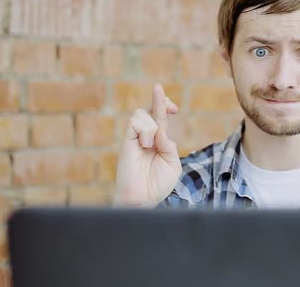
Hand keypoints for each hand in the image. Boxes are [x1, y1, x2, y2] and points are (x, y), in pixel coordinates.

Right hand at [114, 83, 181, 206]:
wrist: (143, 198)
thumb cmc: (158, 185)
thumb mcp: (173, 164)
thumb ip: (170, 146)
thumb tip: (160, 131)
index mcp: (158, 141)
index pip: (160, 117)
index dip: (165, 105)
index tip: (174, 108)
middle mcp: (145, 137)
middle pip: (149, 109)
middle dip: (160, 100)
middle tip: (169, 103)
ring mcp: (134, 138)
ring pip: (142, 114)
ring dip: (153, 127)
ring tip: (150, 146)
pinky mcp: (126, 141)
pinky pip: (135, 122)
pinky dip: (145, 131)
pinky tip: (145, 145)